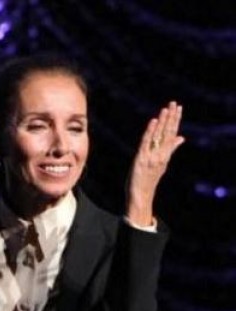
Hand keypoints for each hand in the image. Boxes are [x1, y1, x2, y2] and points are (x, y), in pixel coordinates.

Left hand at [126, 101, 184, 225]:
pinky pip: (146, 143)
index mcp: (165, 155)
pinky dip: (150, 132)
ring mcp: (152, 156)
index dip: (175, 120)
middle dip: (171, 117)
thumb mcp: (162, 163)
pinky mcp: (141, 159)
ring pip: (158, 136)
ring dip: (162, 122)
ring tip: (166, 109)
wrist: (141, 195)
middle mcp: (161, 154)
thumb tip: (181, 137)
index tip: (178, 108)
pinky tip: (154, 121)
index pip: (172, 134)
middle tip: (174, 103)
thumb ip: (171, 149)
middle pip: (168, 133)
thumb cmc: (149, 179)